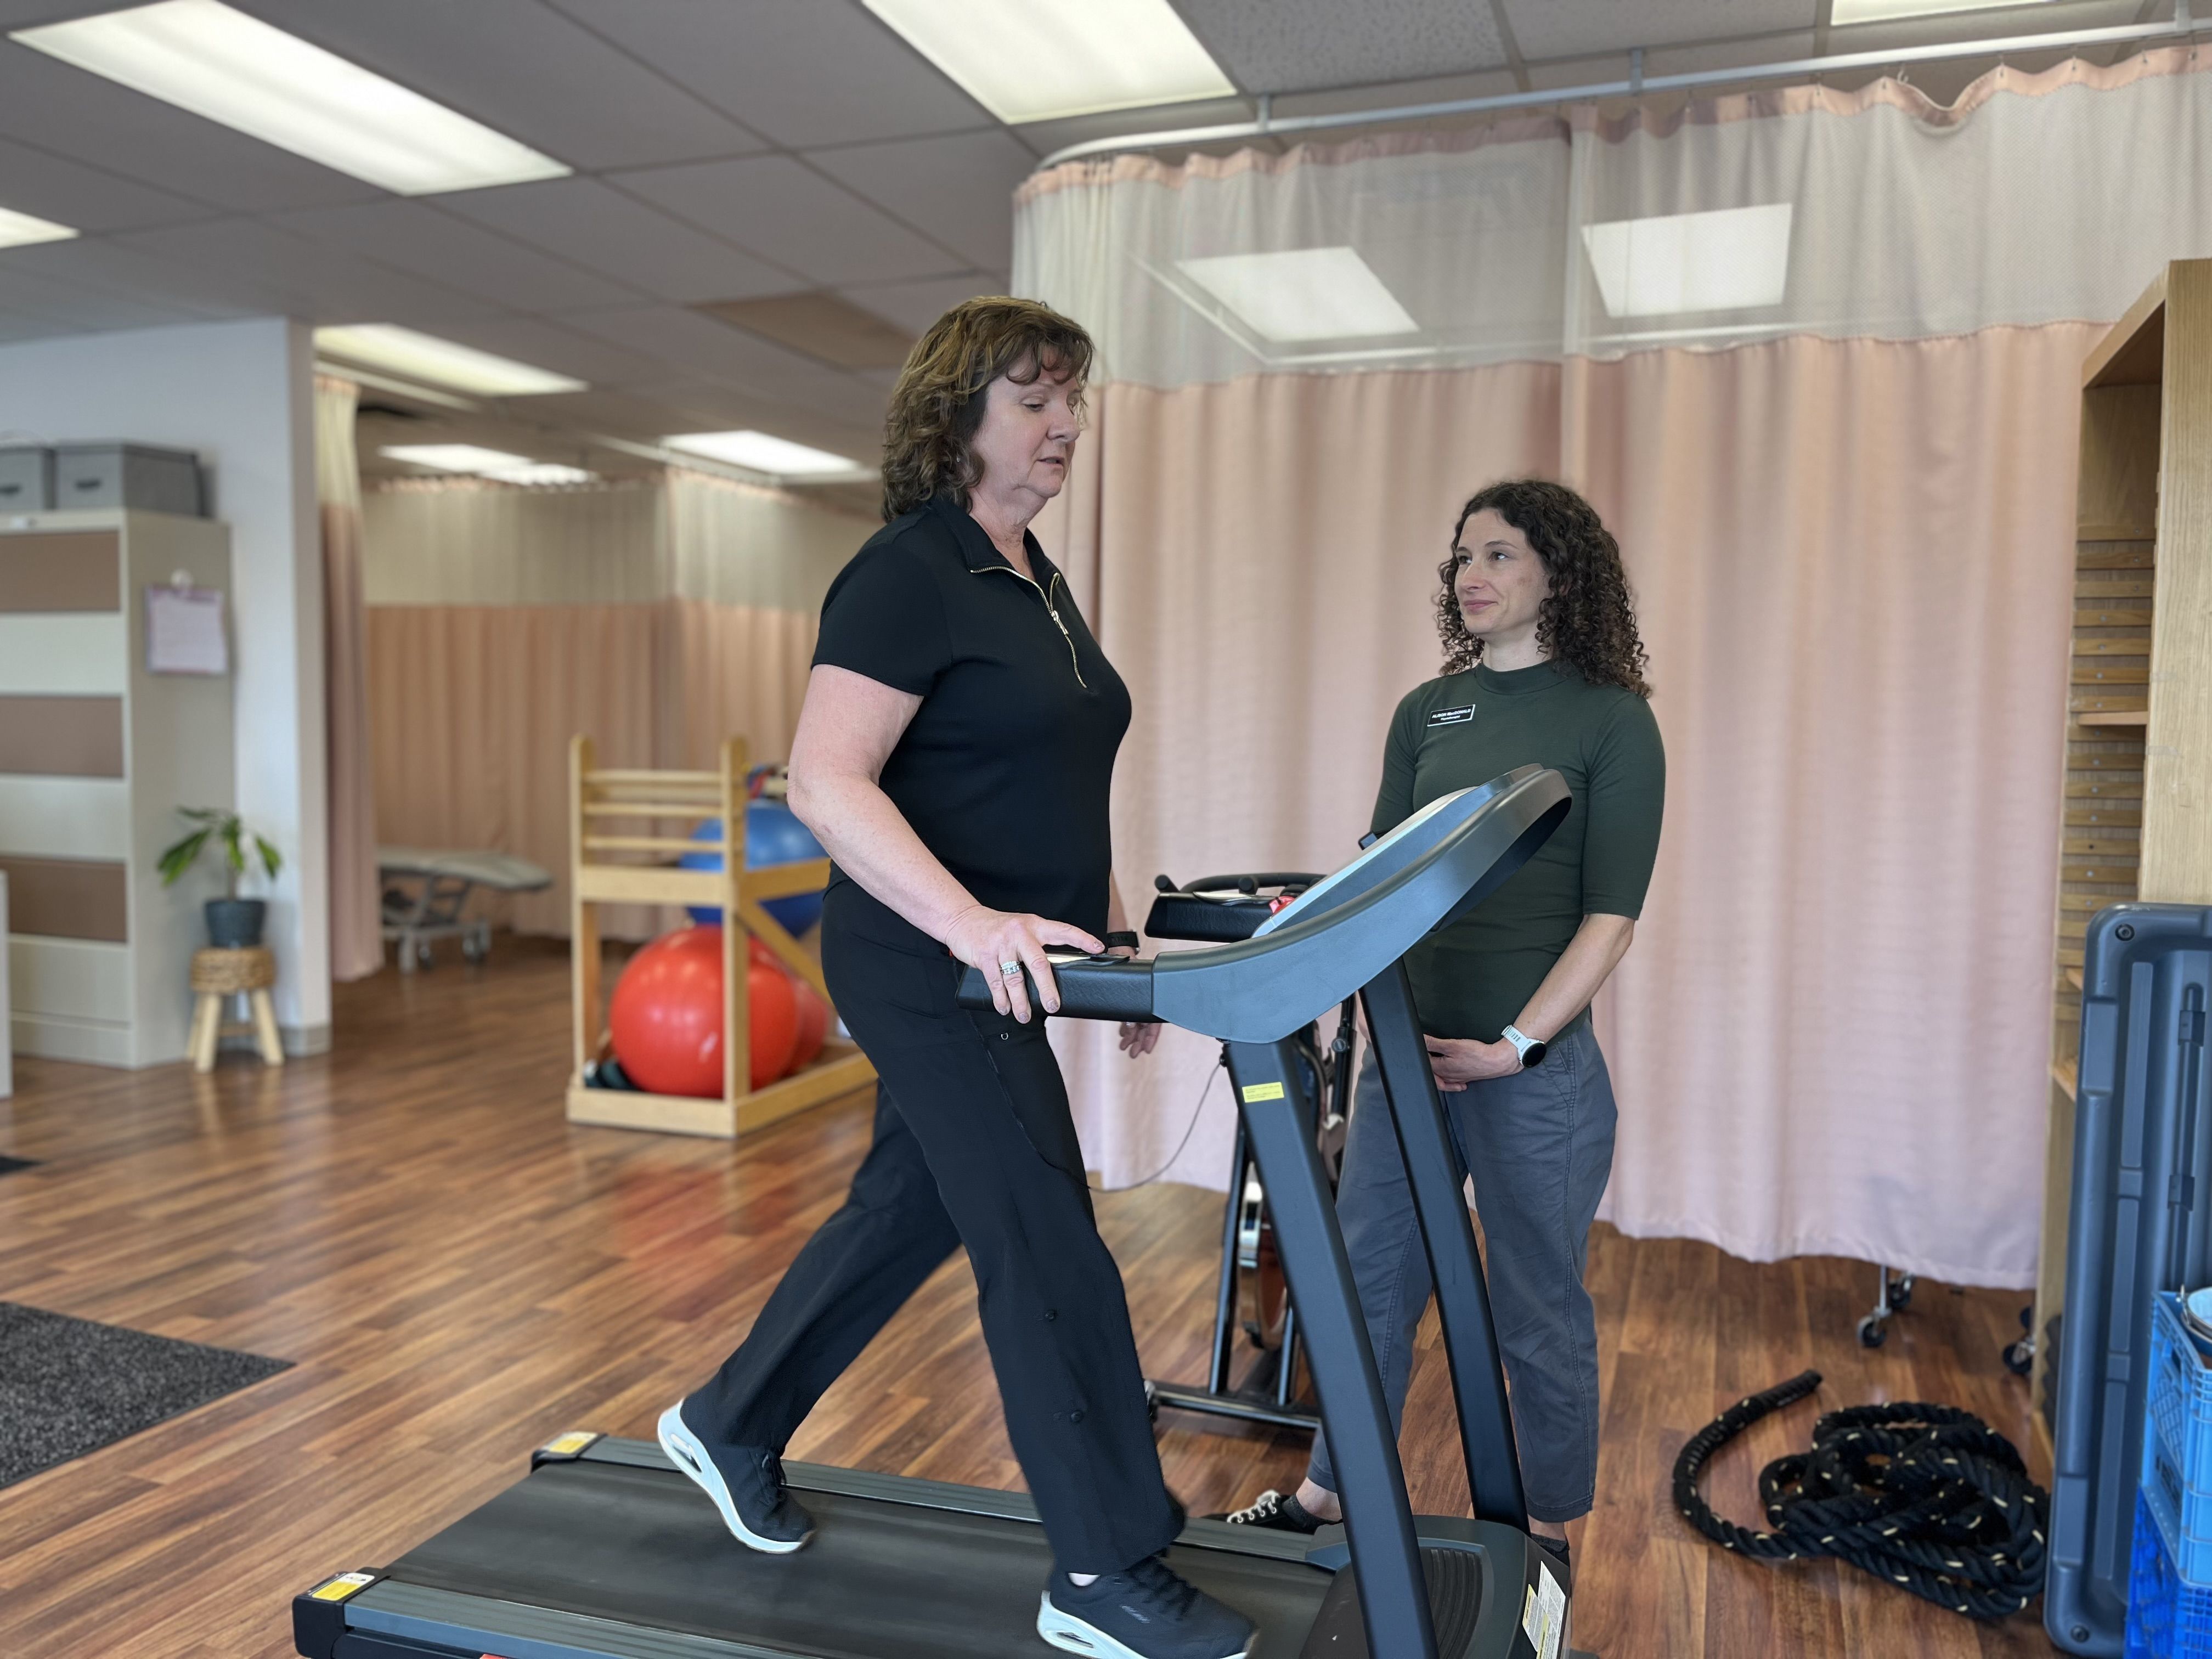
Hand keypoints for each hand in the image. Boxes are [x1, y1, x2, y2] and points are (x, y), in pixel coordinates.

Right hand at [943, 906, 1101, 1023]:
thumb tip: (1054, 972)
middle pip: (1039, 964)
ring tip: (1025, 1016)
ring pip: (1015, 978)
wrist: (963, 919)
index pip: (1063, 930)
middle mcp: (1020, 933)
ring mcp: (1001, 944)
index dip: (1082, 939)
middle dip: (1047, 989)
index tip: (1098, 948)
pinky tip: (1005, 1008)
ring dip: (1021, 1002)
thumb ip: (1036, 945)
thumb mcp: (1021, 928)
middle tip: (1054, 1005)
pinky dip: (1001, 999)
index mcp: (1034, 925)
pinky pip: (996, 982)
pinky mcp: (985, 955)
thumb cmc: (998, 928)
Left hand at [1104, 937, 1159, 1055]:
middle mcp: (1145, 998)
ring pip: (1138, 1022)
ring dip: (1133, 1035)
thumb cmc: (1126, 958)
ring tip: (1125, 1046)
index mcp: (1151, 995)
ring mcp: (1137, 998)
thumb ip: (1132, 1001)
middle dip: (1140, 1041)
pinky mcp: (1129, 996)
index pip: (1154, 1022)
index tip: (1146, 1049)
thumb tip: (1131, 1023)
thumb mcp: (1131, 978)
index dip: (1151, 1038)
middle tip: (1133, 1053)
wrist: (1118, 946)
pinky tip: (1123, 1033)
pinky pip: (1130, 1015)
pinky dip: (1127, 1025)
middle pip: (1146, 1026)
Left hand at [1425, 1034, 1522, 1091]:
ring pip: (1442, 1077)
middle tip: (1427, 1053)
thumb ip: (1434, 1043)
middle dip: (1428, 1063)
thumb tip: (1420, 1040)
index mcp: (1442, 1069)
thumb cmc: (1477, 1054)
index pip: (1424, 1062)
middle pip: (1432, 1072)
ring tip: (1434, 1065)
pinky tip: (1452, 1077)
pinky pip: (1454, 1081)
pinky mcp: (1466, 1078)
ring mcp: (1457, 1079)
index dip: (1422, 1052)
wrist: (1497, 1062)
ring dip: (1437, 1072)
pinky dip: (1450, 1079)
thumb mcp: (1452, 1045)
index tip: (1424, 1045)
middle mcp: (1448, 1077)